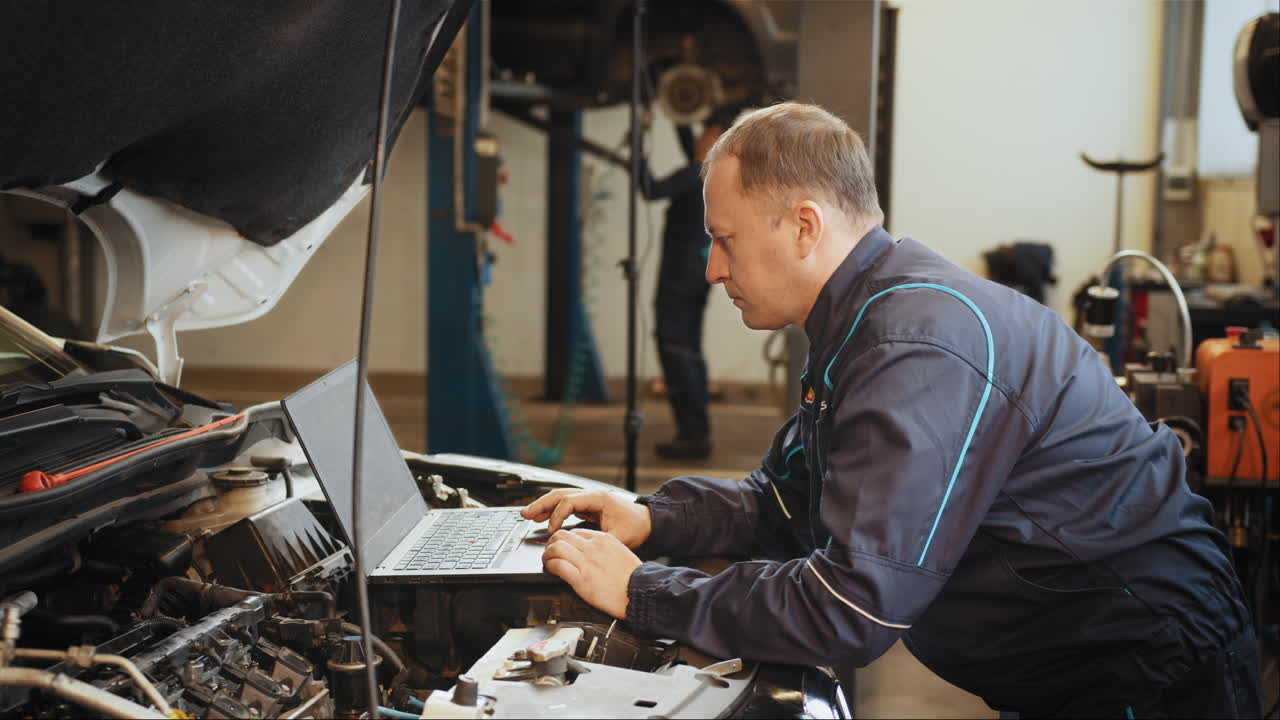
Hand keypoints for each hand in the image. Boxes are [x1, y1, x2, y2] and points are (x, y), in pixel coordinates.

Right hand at [521, 489, 651, 548]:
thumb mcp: (619, 537)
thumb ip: (599, 540)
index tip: (551, 531)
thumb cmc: (637, 527)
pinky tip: (543, 518)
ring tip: (528, 515)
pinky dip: (553, 511)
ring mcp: (589, 500)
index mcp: (598, 499)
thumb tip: (580, 547)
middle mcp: (592, 496)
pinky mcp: (588, 506)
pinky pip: (566, 505)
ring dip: (544, 506)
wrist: (648, 522)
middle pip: (560, 494)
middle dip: (541, 504)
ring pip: (561, 498)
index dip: (557, 516)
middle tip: (525, 514)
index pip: (569, 502)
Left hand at [542, 529, 640, 618]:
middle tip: (550, 551)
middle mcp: (593, 547)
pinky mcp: (581, 579)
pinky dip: (550, 566)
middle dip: (552, 542)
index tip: (563, 546)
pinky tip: (550, 569)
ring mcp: (586, 562)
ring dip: (547, 554)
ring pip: (556, 547)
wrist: (639, 592)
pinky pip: (557, 565)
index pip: (575, 531)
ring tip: (547, 560)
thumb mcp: (620, 553)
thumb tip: (589, 551)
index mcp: (603, 539)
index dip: (565, 539)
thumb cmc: (633, 577)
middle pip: (562, 535)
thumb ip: (603, 549)